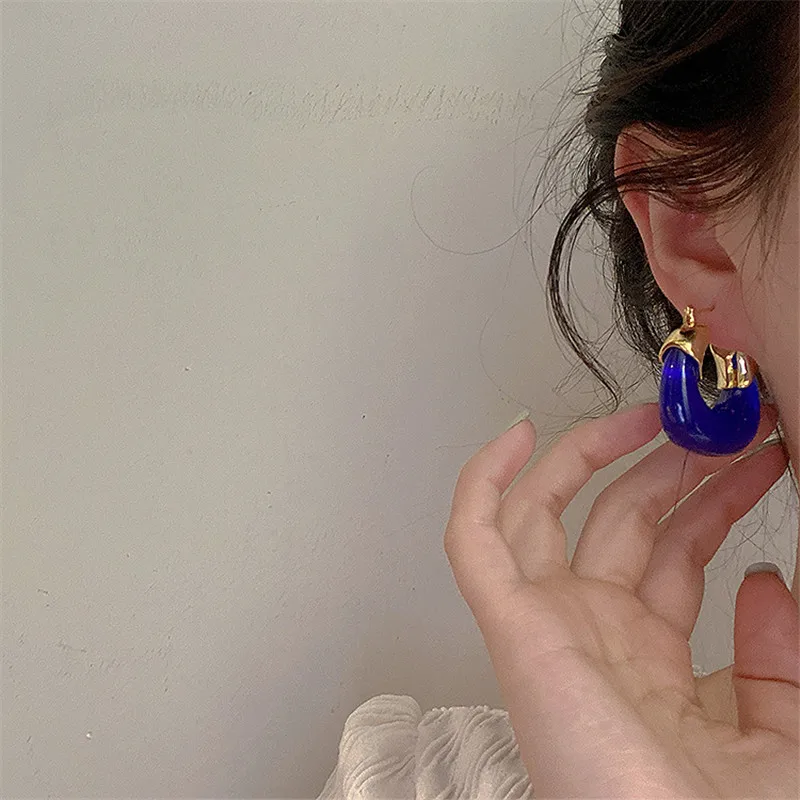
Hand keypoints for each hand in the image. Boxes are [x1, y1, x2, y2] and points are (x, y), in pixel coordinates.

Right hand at [444, 403, 797, 797]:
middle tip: (715, 425)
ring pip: (548, 512)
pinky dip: (483, 485)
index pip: (680, 550)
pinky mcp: (512, 624)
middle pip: (622, 517)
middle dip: (672, 464)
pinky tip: (515, 438)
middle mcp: (595, 628)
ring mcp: (547, 620)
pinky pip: (477, 539)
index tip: (752, 457)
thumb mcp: (784, 734)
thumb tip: (762, 578)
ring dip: (591, 456)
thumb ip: (779, 656)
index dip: (716, 498)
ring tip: (646, 415)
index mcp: (652, 655)